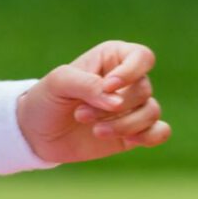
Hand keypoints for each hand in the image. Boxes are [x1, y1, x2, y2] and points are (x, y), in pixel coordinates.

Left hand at [16, 40, 169, 164]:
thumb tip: (117, 102)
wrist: (37, 133)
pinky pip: (160, 131)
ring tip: (96, 131)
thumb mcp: (59, 83)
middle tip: (80, 115)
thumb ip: (88, 86)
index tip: (108, 86)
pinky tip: (128, 141)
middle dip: (113, 107)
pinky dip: (150, 136)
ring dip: (124, 125)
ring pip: (151, 112)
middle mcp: (128, 81)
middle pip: (143, 89)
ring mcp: (132, 107)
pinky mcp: (134, 132)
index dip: (131, 72)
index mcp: (113, 58)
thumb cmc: (47, 98)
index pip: (142, 57)